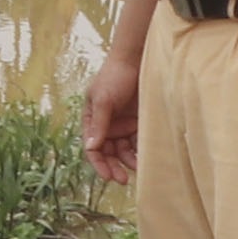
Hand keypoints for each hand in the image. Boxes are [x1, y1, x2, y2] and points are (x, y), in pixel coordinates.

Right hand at [88, 51, 144, 183]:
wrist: (137, 58)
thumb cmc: (115, 76)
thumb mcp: (103, 99)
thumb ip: (99, 124)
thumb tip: (91, 147)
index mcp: (92, 119)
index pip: (93, 148)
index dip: (99, 163)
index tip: (108, 176)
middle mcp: (107, 125)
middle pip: (108, 153)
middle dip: (114, 166)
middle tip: (123, 179)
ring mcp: (123, 124)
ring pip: (124, 150)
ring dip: (129, 161)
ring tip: (139, 168)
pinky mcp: (139, 122)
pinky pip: (138, 141)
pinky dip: (141, 150)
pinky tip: (147, 158)